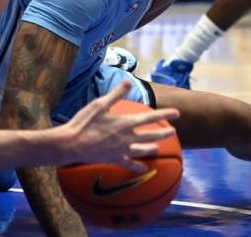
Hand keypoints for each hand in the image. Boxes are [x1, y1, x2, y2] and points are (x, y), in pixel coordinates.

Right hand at [61, 81, 179, 172]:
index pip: (150, 117)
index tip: (177, 113)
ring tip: (159, 148)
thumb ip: (116, 94)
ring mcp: (122, 150)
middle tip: (173, 132)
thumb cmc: (85, 122)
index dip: (165, 114)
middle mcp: (128, 138)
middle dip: (164, 133)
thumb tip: (128, 81)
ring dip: (153, 148)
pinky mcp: (114, 160)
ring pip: (143, 150)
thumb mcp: (100, 104)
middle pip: (151, 136)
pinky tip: (144, 169)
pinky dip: (138, 167)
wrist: (73, 144)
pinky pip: (130, 165)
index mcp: (125, 122)